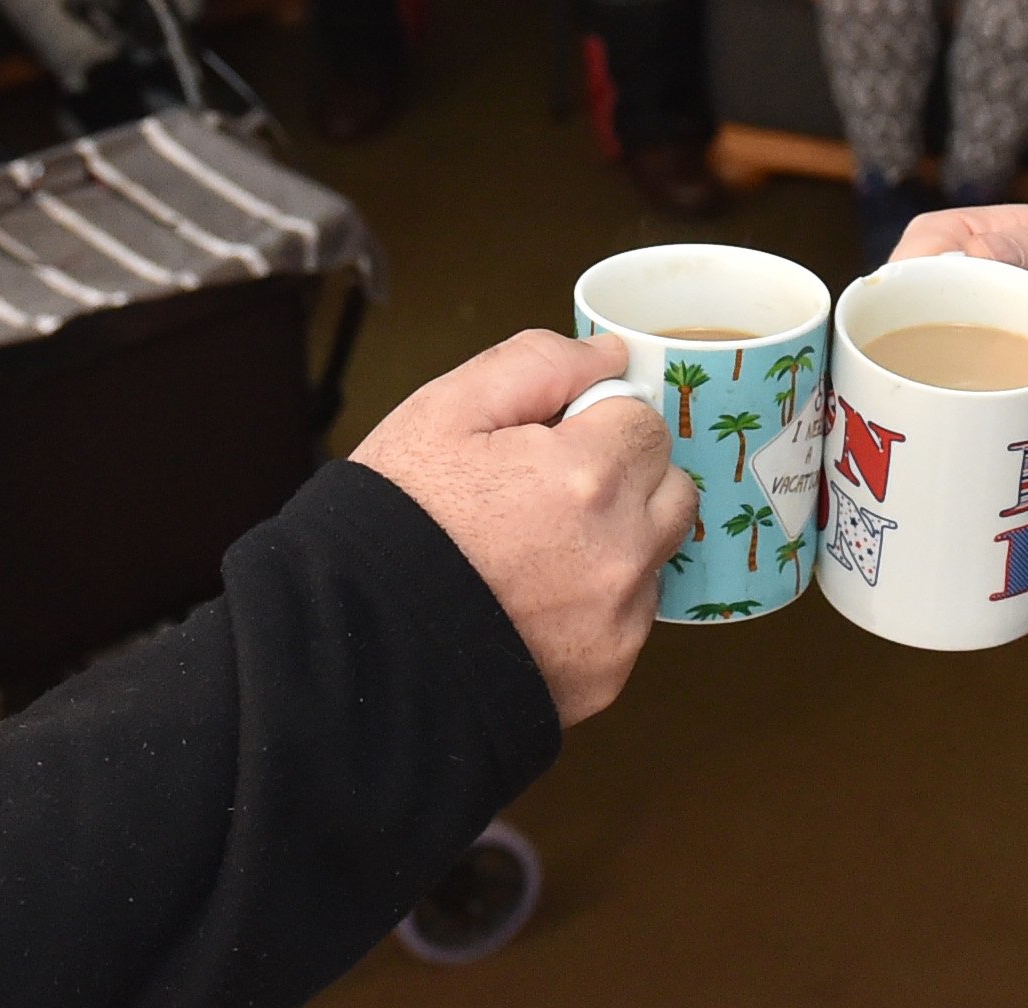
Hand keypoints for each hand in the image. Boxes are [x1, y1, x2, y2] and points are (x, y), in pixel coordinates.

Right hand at [345, 330, 697, 725]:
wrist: (357, 646)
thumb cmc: (393, 523)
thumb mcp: (443, 412)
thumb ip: (536, 365)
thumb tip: (607, 355)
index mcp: (587, 476)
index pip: (645, 420)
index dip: (595, 420)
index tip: (551, 441)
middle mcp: (620, 551)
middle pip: (670, 485)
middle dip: (625, 474)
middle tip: (549, 489)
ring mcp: (618, 620)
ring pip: (657, 552)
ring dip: (621, 537)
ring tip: (541, 547)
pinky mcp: (609, 673)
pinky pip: (631, 617)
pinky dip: (599, 602)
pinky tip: (537, 599)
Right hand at [891, 205, 1027, 459]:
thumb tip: (975, 251)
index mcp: (975, 241)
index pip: (919, 250)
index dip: (904, 278)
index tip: (903, 312)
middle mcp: (959, 295)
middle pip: (899, 310)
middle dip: (888, 338)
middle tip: (897, 368)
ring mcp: (963, 349)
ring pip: (909, 361)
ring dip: (905, 383)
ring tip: (909, 405)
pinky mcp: (976, 398)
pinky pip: (939, 406)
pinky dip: (929, 417)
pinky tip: (924, 432)